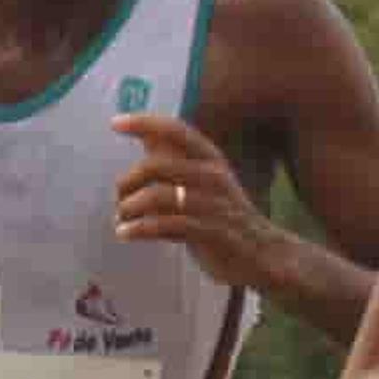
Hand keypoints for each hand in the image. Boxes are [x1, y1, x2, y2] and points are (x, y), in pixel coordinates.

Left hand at [114, 113, 281, 286]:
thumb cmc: (225, 217)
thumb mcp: (202, 182)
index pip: (176, 130)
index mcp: (211, 159)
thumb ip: (175, 161)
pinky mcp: (211, 233)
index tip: (115, 123)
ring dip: (130, 208)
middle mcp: (213, 176)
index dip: (145, 122)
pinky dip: (139, 229)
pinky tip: (126, 234)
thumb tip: (146, 135)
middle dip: (128, 181)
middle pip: (158, 165)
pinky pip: (166, 225)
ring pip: (159, 196)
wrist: (263, 255)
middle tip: (119, 198)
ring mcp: (214, 205)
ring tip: (120, 220)